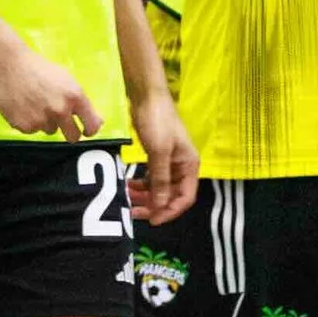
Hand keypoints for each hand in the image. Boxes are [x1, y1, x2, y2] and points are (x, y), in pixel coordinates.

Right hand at [0, 38, 101, 138]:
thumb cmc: (37, 68)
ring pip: (50, 130)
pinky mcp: (24, 126)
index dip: (90, 129)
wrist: (7, 64)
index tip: (86, 130)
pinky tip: (22, 105)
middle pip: (73, 136)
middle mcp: (60, 110)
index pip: (91, 124)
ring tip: (34, 102)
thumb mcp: (65, 78)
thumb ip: (79, 100)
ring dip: (46, 121)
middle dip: (71, 133)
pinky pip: (32, 130)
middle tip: (63, 125)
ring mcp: (42, 119)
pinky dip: (29, 121)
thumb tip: (97, 122)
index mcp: (74, 95)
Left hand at [127, 90, 197, 223]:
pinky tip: (128, 186)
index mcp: (189, 166)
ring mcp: (169, 161)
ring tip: (127, 199)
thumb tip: (161, 206)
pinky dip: (141, 184)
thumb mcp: (159, 152)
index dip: (170, 211)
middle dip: (155, 206)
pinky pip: (152, 177)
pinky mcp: (157, 156)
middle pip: (172, 196)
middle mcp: (182, 166)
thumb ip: (161, 180)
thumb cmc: (157, 122)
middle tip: (133, 212)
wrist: (147, 96)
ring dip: (146, 196)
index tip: (152, 220)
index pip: (185, 198)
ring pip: (160, 188)